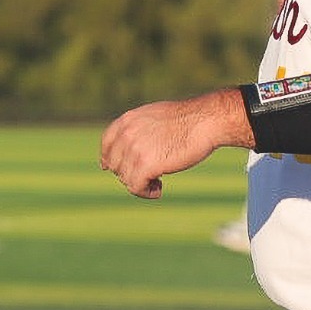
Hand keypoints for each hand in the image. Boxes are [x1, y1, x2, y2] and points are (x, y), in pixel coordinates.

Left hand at [98, 91, 243, 199]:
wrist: (204, 121)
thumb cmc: (186, 120)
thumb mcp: (154, 117)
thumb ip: (138, 130)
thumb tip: (129, 149)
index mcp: (127, 120)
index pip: (107, 144)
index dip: (110, 159)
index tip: (118, 170)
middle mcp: (127, 134)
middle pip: (115, 165)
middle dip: (130, 173)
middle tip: (150, 176)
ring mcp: (135, 149)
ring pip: (125, 178)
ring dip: (141, 184)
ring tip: (158, 183)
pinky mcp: (146, 165)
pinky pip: (136, 187)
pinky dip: (146, 192)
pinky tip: (159, 190)